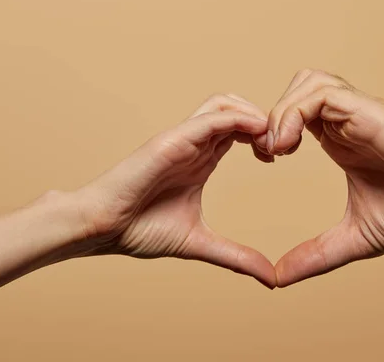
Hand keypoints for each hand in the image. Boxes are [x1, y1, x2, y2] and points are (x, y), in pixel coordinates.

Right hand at [77, 94, 276, 288]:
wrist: (103, 229)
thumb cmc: (140, 230)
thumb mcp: (201, 243)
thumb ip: (236, 256)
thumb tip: (270, 278)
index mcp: (202, 160)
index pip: (240, 131)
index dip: (264, 137)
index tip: (279, 158)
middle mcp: (194, 144)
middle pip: (237, 109)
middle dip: (265, 122)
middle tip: (281, 147)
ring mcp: (183, 139)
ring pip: (225, 104)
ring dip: (253, 115)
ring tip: (270, 140)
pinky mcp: (172, 140)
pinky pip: (211, 118)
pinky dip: (238, 119)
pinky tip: (257, 133)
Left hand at [260, 69, 383, 286]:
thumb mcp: (353, 236)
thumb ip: (316, 254)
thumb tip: (279, 278)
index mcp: (342, 140)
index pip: (296, 112)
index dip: (272, 128)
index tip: (264, 160)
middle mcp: (349, 121)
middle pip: (297, 88)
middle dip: (271, 114)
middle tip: (265, 153)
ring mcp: (360, 114)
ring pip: (307, 82)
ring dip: (281, 111)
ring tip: (276, 150)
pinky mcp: (371, 113)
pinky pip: (322, 94)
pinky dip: (295, 113)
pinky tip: (290, 146)